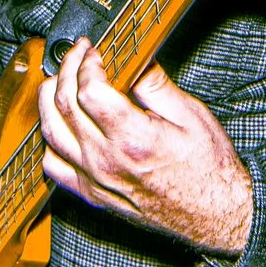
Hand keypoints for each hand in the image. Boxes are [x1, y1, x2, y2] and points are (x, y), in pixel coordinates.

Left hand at [37, 39, 253, 255]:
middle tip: (78, 55)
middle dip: (67, 70)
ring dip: (49, 99)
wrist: (216, 215)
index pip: (88, 90)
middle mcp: (107, 162)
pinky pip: (54, 166)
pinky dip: (50, 140)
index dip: (87, 63)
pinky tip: (61, 125)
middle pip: (64, 105)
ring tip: (61, 80)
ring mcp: (96, 180)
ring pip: (51, 132)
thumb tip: (134, 57)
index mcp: (133, 139)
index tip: (94, 51)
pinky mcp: (93, 195)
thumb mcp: (191, 115)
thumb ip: (155, 84)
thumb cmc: (209, 169)